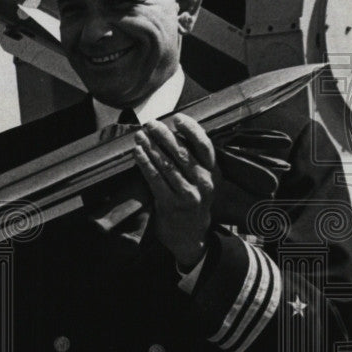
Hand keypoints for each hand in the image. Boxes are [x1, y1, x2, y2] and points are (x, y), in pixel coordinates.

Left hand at [132, 114, 214, 265]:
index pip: (204, 146)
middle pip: (182, 153)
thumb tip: (172, 131)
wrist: (191, 234)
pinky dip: (145, 163)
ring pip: (166, 165)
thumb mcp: (202, 179)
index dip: (192, 129)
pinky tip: (137, 152)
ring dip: (150, 148)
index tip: (178, 118)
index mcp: (213, 172)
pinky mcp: (171, 203)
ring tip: (140, 136)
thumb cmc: (193, 198)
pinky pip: (155, 179)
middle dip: (164, 135)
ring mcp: (188, 194)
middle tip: (151, 124)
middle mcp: (204, 182)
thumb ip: (193, 159)